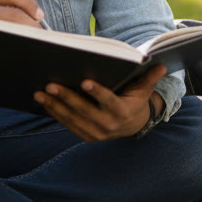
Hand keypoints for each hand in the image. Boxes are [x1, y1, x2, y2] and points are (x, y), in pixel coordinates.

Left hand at [35, 64, 167, 141]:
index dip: (97, 92)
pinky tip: (43, 102)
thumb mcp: (143, 90)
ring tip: (39, 92)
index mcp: (122, 112)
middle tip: (50, 84)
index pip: (108, 102)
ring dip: (54, 106)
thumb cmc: (134, 100)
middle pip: (84, 111)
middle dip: (66, 98)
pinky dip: (55, 113)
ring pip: (72, 119)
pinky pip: (67, 124)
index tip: (84, 81)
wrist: (132, 126)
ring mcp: (95, 133)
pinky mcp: (85, 136)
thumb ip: (149, 78)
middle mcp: (108, 126)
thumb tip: (161, 64)